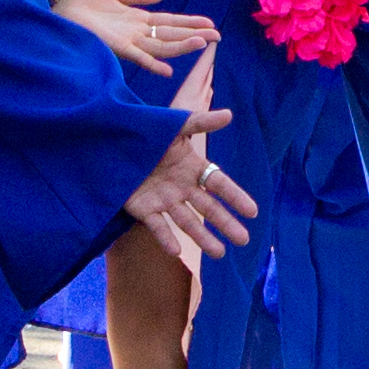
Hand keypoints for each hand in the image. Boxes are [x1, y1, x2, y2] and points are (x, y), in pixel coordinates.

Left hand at [58, 0, 217, 72]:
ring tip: (202, 43)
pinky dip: (152, 64)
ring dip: (181, 45)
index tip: (210, 23)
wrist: (58, 16)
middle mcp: (136, 33)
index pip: (169, 22)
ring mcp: (127, 41)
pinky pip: (137, 57)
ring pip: (161, 45)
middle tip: (217, 35)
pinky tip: (167, 70)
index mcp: (136, 19)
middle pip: (171, 34)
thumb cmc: (81, 6)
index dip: (189, 23)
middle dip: (194, 34)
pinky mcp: (115, 47)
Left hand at [121, 119, 258, 266]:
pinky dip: (166, 238)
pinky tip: (176, 251)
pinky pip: (157, 225)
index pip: (219, 184)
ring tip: (219, 253)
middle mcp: (182, 187)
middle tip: (243, 240)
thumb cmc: (149, 132)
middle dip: (226, 223)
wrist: (115, 141)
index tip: (252, 212)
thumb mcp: (175, 125)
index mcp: (192, 168)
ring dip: (203, 237)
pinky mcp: (144, 209)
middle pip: (208, 208)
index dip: (235, 197)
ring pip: (187, 221)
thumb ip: (201, 122)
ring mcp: (164, 200)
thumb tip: (230, 114)